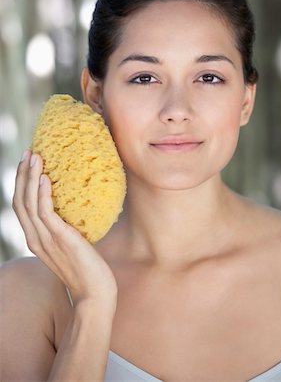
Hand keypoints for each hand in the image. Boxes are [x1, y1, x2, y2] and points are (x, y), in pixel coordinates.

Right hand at [12, 150, 117, 309]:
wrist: (95, 293)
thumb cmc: (87, 269)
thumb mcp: (71, 245)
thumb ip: (66, 228)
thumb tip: (77, 205)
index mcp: (36, 240)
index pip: (20, 207)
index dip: (21, 184)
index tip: (28, 163)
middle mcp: (35, 239)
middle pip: (19, 201)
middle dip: (22, 174)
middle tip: (29, 152)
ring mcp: (46, 240)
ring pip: (29, 204)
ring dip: (30, 177)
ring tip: (36, 156)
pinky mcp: (61, 239)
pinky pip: (46, 213)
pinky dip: (43, 194)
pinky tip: (46, 178)